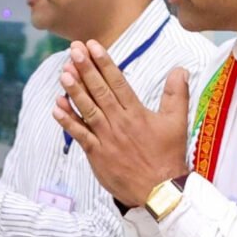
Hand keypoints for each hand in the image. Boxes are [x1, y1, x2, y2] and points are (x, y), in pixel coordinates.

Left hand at [55, 46, 188, 207]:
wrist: (159, 191)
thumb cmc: (168, 156)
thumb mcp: (177, 123)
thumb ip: (176, 94)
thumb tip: (180, 69)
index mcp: (137, 112)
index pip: (118, 82)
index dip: (104, 63)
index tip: (93, 46)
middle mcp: (120, 122)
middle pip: (100, 91)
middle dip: (86, 69)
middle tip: (74, 50)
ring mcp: (107, 138)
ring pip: (87, 110)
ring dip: (74, 91)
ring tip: (64, 72)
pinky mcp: (97, 154)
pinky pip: (79, 134)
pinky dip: (67, 121)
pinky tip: (57, 106)